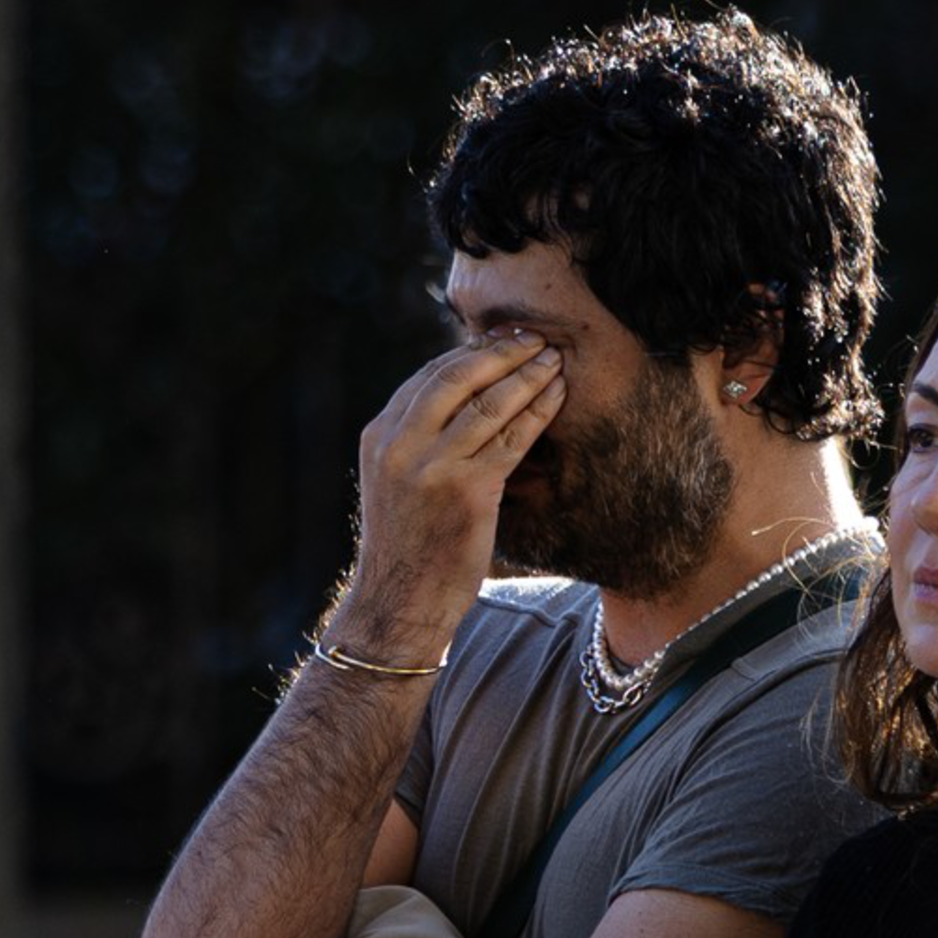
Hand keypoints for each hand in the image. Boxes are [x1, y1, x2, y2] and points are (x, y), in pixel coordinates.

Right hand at [331, 332, 565, 659]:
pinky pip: (512, 438)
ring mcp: (431, 466)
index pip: (427, 377)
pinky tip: (558, 396)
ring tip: (554, 359)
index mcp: (379, 436)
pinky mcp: (466, 490)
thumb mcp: (395, 481)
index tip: (501, 340)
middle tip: (534, 338)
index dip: (469, 353)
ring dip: (527, 374)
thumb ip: (417, 440)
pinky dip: (538, 411)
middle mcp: (399, 444)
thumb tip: (462, 402)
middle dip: (500, 351)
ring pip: (488, 403)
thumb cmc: (407, 543)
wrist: (399, 599)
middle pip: (455, 377)